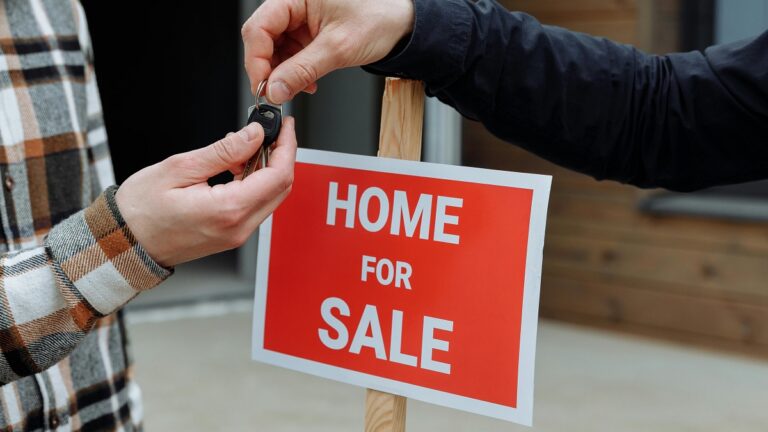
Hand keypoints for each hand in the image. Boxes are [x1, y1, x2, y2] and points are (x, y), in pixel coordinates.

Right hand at [115, 118, 296, 266]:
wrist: (124, 243)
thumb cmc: (140, 209)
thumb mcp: (179, 168)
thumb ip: (223, 152)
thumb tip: (253, 135)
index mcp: (228, 210)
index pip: (278, 176)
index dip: (286, 147)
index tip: (284, 125)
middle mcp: (239, 227)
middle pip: (281, 188)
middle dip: (282, 155)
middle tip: (271, 130)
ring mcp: (237, 234)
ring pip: (271, 197)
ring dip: (268, 169)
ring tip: (247, 145)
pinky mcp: (232, 234)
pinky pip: (256, 206)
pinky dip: (255, 183)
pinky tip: (238, 166)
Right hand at [242, 0, 414, 103]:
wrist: (401, 25)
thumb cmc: (379, 20)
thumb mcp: (338, 48)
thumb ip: (302, 70)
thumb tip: (274, 89)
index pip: (259, 27)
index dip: (257, 59)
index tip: (263, 85)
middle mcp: (294, 3)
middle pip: (262, 38)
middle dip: (269, 68)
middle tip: (276, 92)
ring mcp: (300, 18)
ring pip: (274, 48)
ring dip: (282, 73)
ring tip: (298, 87)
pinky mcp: (307, 32)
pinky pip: (289, 53)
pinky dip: (294, 71)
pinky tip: (306, 82)